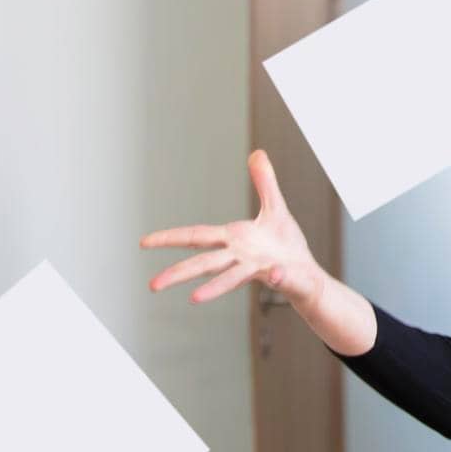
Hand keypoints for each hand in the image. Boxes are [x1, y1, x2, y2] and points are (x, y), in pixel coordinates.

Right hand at [141, 150, 327, 306]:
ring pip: (232, 278)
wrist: (307, 273)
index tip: (143, 242)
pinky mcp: (281, 277)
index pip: (196, 236)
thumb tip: (257, 152)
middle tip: (153, 285)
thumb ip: (265, 182)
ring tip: (194, 298)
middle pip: (204, 263)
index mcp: (234, 238)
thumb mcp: (275, 207)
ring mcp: (258, 269)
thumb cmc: (286, 243)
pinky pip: (280, 277)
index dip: (170, 237)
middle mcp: (239, 257)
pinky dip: (278, 276)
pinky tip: (274, 274)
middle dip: (179, 272)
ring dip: (215, 288)